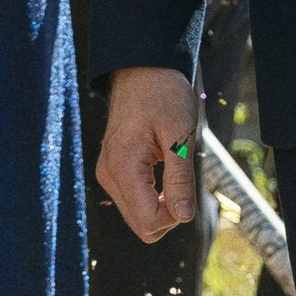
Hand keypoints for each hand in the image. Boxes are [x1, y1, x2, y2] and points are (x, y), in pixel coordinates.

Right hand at [97, 66, 198, 242]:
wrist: (142, 69)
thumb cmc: (164, 95)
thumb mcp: (180, 134)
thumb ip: (180, 178)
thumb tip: (184, 218)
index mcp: (123, 167)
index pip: (149, 223)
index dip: (176, 215)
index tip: (188, 187)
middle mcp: (109, 176)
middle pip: (142, 226)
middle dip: (169, 213)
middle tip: (183, 179)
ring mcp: (107, 174)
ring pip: (138, 217)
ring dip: (161, 204)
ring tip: (173, 169)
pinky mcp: (112, 171)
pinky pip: (134, 201)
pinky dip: (153, 196)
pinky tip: (163, 170)